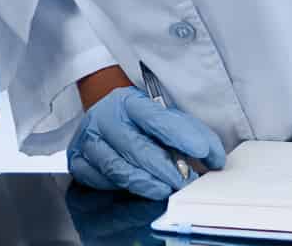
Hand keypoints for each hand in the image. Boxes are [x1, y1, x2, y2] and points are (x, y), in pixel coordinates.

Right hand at [68, 86, 225, 200]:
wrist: (108, 120)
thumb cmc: (143, 126)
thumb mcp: (169, 120)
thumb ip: (194, 135)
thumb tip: (215, 159)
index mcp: (128, 101)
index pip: (153, 116)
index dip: (178, 133)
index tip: (201, 150)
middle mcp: (104, 117)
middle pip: (135, 146)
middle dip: (164, 169)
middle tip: (185, 183)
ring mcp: (88, 139)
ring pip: (116, 166)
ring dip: (145, 183)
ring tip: (164, 190)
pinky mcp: (77, 159)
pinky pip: (96, 179)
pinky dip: (117, 187)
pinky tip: (134, 187)